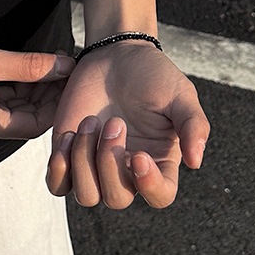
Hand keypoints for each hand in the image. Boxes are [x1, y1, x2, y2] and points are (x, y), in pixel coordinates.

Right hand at [0, 31, 77, 142]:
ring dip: (32, 89)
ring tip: (52, 65)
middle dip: (47, 96)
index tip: (72, 80)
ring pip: (12, 109)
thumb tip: (65, 67)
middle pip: (24, 119)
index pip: (34, 125)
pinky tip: (29, 68)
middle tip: (68, 69)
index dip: (56, 104)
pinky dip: (14, 87)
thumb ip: (29, 66)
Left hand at [45, 41, 210, 206]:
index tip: (138, 156)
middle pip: (117, 199)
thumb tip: (196, 161)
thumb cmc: (152, 75)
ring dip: (84, 161)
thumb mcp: (181, 95)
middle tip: (115, 121)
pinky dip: (60, 168)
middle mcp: (127, 171)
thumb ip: (194, 126)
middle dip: (110, 163)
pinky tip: (69, 136)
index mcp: (159, 163)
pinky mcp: (70, 155)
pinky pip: (59, 184)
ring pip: (87, 195)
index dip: (150, 185)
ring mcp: (96, 166)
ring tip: (90, 121)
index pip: (159, 196)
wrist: (115, 55)